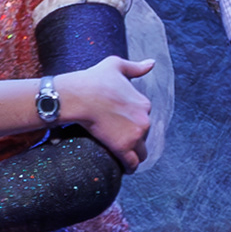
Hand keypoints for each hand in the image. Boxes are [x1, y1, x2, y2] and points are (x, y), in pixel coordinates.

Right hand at [59, 56, 154, 170]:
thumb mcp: (115, 65)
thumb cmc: (93, 79)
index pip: (144, 117)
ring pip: (141, 152)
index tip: (122, 125)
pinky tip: (123, 168)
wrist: (78, 96)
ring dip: (133, 154)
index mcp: (144, 103)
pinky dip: (129, 167)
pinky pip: (132, 164)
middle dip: (134, 137)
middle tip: (118, 139)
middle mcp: (144, 120)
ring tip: (123, 156)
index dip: (133, 121)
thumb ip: (135, 66)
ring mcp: (135, 135)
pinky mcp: (123, 147)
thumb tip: (152, 63)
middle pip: (144, 135)